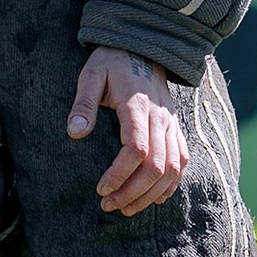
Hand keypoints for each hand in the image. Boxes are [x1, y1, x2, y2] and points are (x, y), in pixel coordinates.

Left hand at [66, 46, 188, 215]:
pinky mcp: (176, 128)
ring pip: (172, 169)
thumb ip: (83, 104)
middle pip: (156, 166)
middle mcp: (160, 118)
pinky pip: (182, 161)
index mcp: (137, 106)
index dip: (119, 174)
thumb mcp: (90, 76)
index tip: (101, 189)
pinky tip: (154, 199)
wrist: (141, 47)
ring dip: (151, 194)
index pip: (136, 149)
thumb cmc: (111, 62)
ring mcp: (171, 124)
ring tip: (127, 209)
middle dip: (133, 192)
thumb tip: (75, 133)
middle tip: (109, 205)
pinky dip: (171, 184)